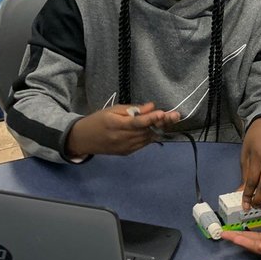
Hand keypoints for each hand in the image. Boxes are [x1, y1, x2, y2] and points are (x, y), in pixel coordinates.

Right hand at [65, 102, 180, 156]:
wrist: (84, 140)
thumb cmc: (97, 120)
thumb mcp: (112, 110)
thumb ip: (132, 109)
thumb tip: (151, 106)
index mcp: (116, 125)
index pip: (137, 123)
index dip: (151, 118)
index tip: (163, 113)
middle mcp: (122, 139)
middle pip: (146, 131)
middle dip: (162, 123)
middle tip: (176, 115)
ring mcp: (126, 148)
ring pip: (148, 138)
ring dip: (160, 128)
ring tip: (172, 119)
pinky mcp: (128, 152)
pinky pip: (144, 143)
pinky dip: (152, 135)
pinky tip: (160, 127)